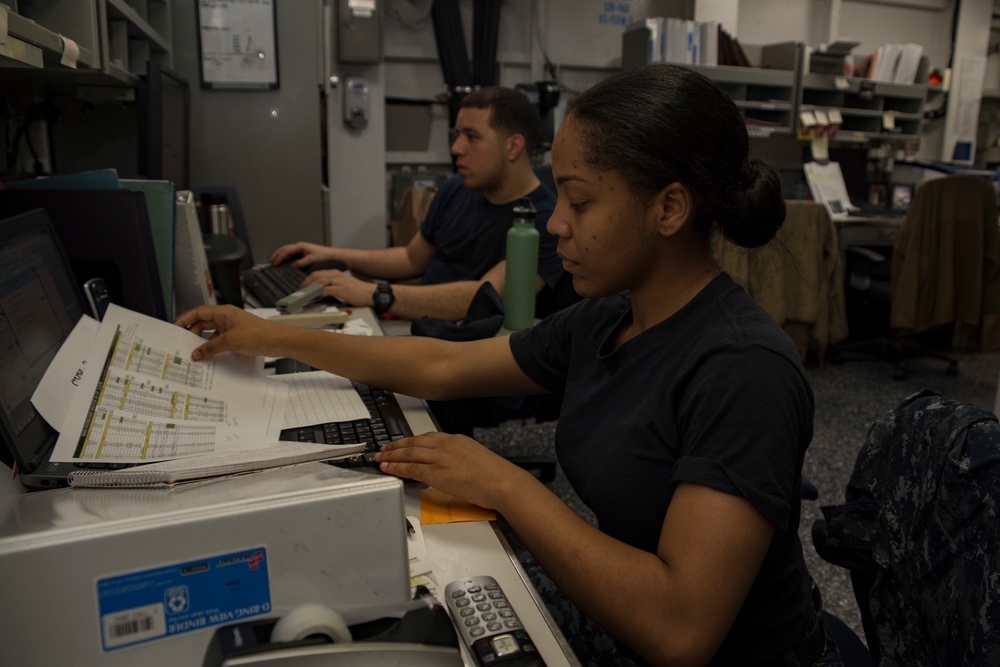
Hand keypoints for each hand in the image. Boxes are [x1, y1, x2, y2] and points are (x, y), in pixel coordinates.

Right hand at [174, 305, 286, 359]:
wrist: (277, 341)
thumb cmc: (259, 334)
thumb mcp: (230, 341)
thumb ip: (211, 347)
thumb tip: (196, 353)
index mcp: (223, 312)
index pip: (198, 312)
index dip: (185, 319)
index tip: (175, 328)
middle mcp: (226, 318)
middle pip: (203, 323)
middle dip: (192, 333)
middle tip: (183, 345)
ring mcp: (231, 328)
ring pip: (210, 334)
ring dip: (203, 342)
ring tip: (194, 353)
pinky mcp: (236, 338)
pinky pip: (219, 341)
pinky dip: (213, 348)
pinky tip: (209, 356)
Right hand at [269, 242, 335, 268]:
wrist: (331, 254)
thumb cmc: (323, 254)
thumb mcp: (312, 259)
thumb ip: (301, 262)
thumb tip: (292, 266)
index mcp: (300, 246)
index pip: (286, 250)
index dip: (280, 257)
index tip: (275, 262)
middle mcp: (299, 246)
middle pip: (284, 249)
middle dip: (277, 254)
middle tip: (270, 261)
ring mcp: (300, 249)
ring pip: (287, 250)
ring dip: (280, 255)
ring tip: (274, 260)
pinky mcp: (302, 252)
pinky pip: (291, 253)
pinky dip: (285, 256)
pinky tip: (283, 261)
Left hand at [301, 270, 374, 306]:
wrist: (372, 293)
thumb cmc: (359, 291)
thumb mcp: (344, 285)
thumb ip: (333, 286)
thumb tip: (321, 292)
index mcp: (336, 273)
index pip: (317, 273)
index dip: (307, 279)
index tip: (302, 286)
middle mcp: (336, 275)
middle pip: (315, 275)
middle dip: (305, 283)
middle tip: (299, 290)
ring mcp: (339, 282)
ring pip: (319, 282)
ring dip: (309, 288)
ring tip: (303, 294)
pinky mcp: (342, 290)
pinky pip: (326, 290)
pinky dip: (318, 294)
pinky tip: (314, 297)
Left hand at [374, 432, 524, 509]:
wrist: (501, 481)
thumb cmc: (494, 474)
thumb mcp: (475, 457)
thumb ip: (459, 457)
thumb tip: (451, 465)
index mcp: (456, 440)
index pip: (426, 437)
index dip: (410, 441)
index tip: (402, 443)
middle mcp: (445, 445)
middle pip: (413, 442)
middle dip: (396, 446)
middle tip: (384, 448)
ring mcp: (439, 458)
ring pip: (408, 453)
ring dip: (391, 455)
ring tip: (381, 458)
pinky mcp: (435, 473)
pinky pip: (410, 468)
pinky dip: (396, 467)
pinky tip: (388, 467)